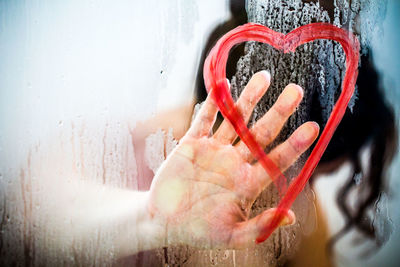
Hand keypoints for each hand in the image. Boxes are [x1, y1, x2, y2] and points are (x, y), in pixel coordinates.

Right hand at [147, 71, 318, 248]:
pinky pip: (204, 119)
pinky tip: (224, 86)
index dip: (294, 144)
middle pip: (261, 133)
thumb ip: (260, 226)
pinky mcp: (192, 143)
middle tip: (296, 91)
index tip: (313, 127)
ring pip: (235, 120)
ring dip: (249, 99)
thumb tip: (290, 217)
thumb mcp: (231, 235)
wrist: (164, 221)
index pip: (276, 159)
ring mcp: (214, 150)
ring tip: (264, 77)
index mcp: (248, 183)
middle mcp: (234, 162)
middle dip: (278, 112)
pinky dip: (212, 104)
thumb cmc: (199, 232)